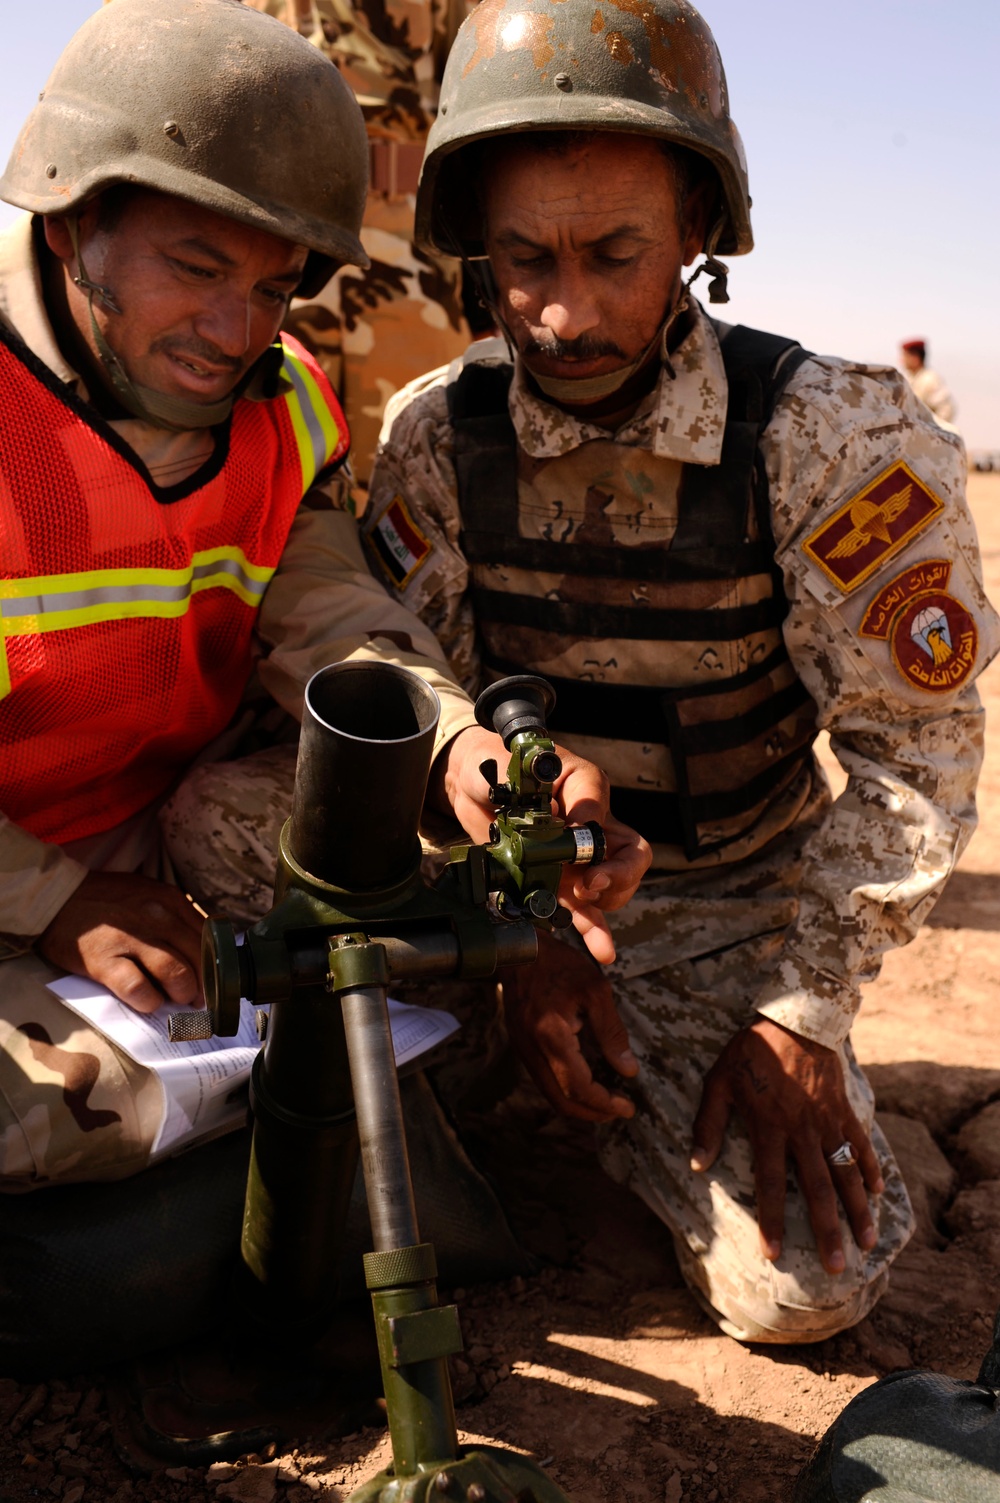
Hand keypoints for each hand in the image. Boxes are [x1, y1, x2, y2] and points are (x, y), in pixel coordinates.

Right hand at [38, 872, 205, 1014]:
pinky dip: (149, 1001)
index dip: (215, 963)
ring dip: (182, 995)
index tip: (214, 979)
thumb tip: (202, 947)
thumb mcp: (147, 893)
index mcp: (170, 899)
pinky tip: (148, 1002)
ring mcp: (130, 938)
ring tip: (177, 1002)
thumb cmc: (103, 898)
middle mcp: (156, 916)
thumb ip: (175, 915)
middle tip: (198, 998)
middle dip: (204, 984)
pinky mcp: (104, 960)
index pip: (208, 936)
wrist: (54, 897)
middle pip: (198, 958)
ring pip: (176, 974)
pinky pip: (138, 988)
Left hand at [436, 726, 650, 961]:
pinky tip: (604, 950)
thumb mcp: (520, 765)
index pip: (607, 814)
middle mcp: (590, 826)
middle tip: (588, 885)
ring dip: (606, 901)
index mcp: (586, 792)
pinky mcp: (557, 881)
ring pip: (613, 885)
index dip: (596, 837)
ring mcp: (575, 858)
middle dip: (617, 877)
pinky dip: (595, 929)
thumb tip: (567, 821)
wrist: (472, 783)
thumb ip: (540, 785)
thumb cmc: (499, 764)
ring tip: (584, 903)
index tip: (576, 849)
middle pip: (631, 856)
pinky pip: (584, 908)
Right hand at [501, 930, 637, 1121]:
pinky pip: (543, 1079)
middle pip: (561, 1101)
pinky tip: (585, 1082)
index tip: (627, 1107)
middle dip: (592, 1113)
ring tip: (606, 1102)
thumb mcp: (595, 990)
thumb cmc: (558, 964)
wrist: (515, 949)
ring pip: (550, 1094)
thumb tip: (628, 1070)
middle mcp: (532, 1050)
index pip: (579, 1087)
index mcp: (552, 1036)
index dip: (604, 1103)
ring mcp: (522, 1050)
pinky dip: (565, 1090)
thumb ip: (612, 1032)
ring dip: (578, 1104)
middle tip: (618, 1111)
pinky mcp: (520, 1046)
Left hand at [691, 1018, 883, 1274]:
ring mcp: (828, 1122)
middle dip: (828, 1232)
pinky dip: (871, 1169)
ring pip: (847, 1174)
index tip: (774, 1255)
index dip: (772, 1221)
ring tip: (867, 1244)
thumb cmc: (750, 1050)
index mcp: (769, 1128)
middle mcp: (802, 1131)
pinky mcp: (845, 1110)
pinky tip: (879, 1194)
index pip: (771, 1184)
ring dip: (858, 1210)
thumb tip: (696, 1166)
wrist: (794, 1017)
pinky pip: (861, 1145)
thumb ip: (707, 1125)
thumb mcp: (718, 1081)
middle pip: (818, 1190)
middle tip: (837, 1268)